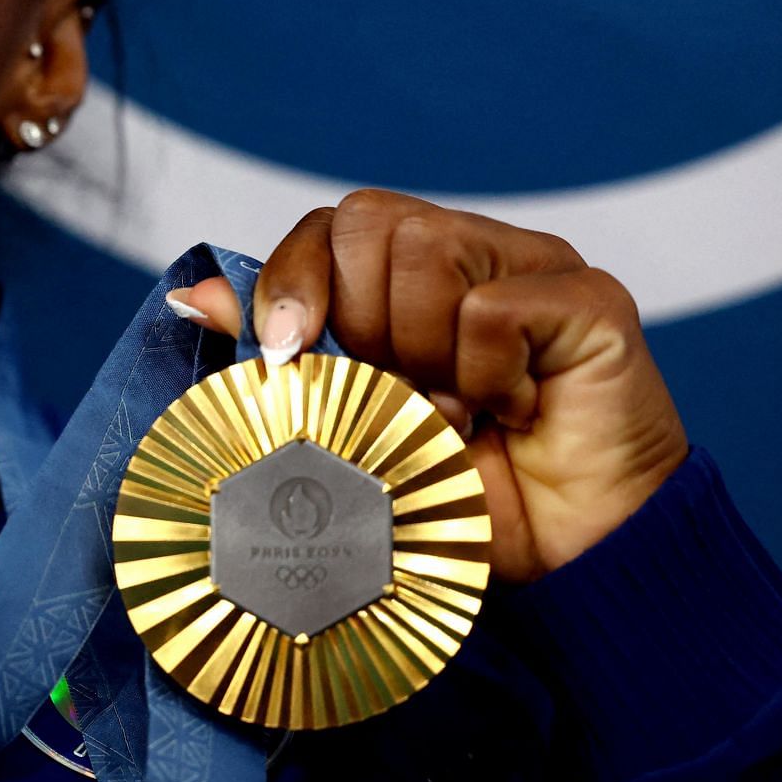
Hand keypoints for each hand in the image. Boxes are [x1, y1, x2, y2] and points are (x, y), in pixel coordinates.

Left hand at [169, 189, 689, 581]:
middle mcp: (476, 252)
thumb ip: (283, 354)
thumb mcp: (346, 423)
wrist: (571, 560)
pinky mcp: (590, 297)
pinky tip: (513, 413)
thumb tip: (191, 297)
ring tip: (457, 410)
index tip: (283, 350)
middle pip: (370, 221)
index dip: (292, 279)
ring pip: (428, 249)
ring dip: (423, 351)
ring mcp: (537, 263)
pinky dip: (484, 374)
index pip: (330, 226)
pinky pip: (493, 308)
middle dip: (361, 321)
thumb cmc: (461, 493)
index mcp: (414, 277)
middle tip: (400, 393)